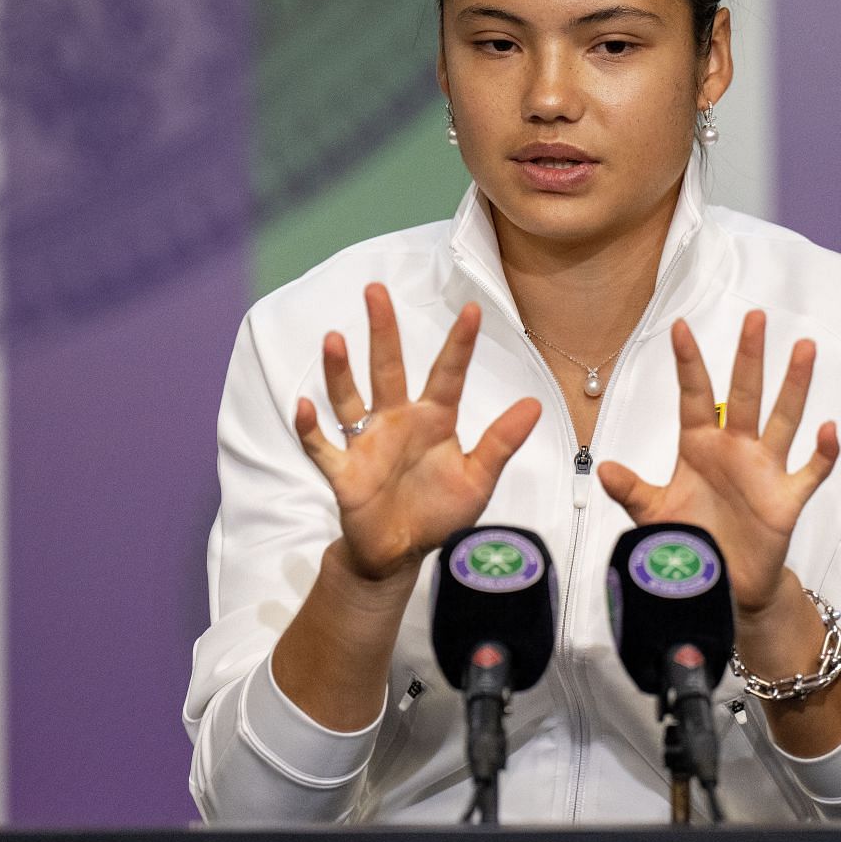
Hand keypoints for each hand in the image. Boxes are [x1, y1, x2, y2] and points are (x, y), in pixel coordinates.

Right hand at [294, 284, 541, 582]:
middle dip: (382, 331)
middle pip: (387, 368)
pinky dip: (312, 429)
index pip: (447, 374)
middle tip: (375, 289)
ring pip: (350, 398)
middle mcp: (397, 421)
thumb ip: (501, 442)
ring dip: (340, 371)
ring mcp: (366, 443)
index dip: (459, 344)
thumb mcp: (477, 479)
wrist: (401, 552)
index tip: (473, 309)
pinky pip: (323, 447)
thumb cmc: (439, 511)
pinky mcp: (344, 472)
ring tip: (334, 338)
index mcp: (433, 420)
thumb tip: (534, 404)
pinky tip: (306, 406)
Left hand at [596, 311, 838, 613]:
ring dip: (794, 386)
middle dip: (749, 356)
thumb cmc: (690, 542)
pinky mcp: (786, 499)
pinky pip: (809, 471)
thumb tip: (604, 469)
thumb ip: (632, 491)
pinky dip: (822, 453)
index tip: (680, 327)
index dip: (688, 363)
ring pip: (783, 419)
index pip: (694, 396)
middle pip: (744, 394)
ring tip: (804, 348)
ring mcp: (764, 470)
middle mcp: (734, 449)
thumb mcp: (654, 516)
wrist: (722, 585)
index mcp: (700, 446)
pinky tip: (828, 430)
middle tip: (756, 316)